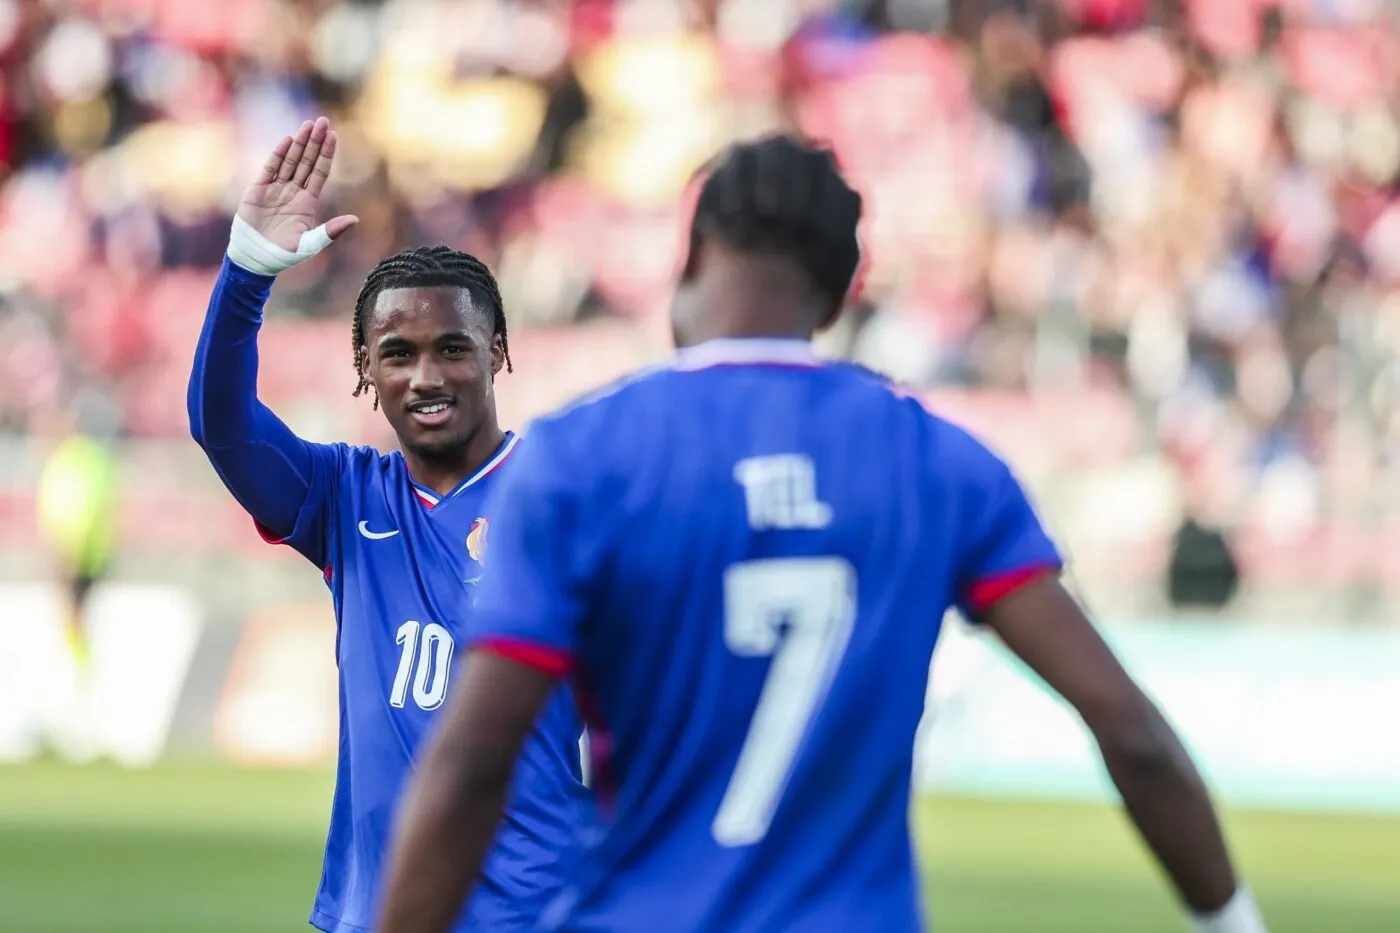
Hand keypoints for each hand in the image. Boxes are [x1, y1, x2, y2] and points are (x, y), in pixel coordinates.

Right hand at [237, 117, 357, 251]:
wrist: (255, 258)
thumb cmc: (284, 254)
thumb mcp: (310, 244)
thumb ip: (331, 231)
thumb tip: (355, 220)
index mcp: (308, 202)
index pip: (320, 172)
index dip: (327, 154)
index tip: (334, 136)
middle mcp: (293, 192)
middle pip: (307, 161)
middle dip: (315, 141)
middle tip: (323, 121)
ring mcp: (276, 189)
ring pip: (290, 160)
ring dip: (299, 142)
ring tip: (308, 124)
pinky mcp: (258, 190)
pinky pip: (270, 168)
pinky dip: (278, 154)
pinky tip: (288, 140)